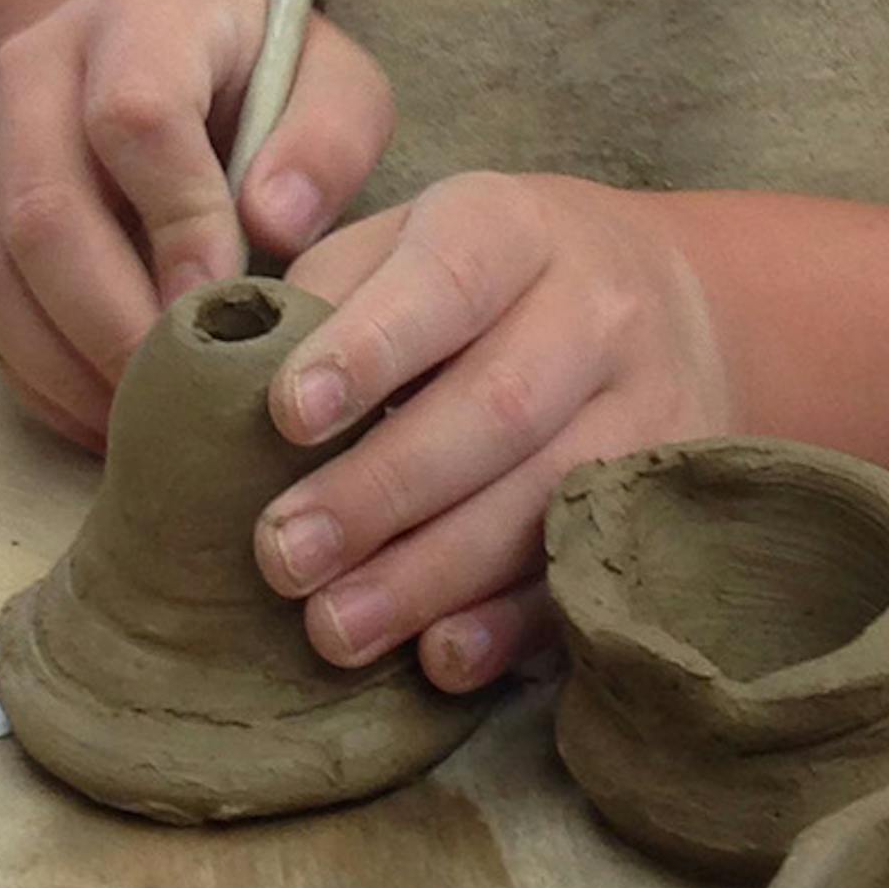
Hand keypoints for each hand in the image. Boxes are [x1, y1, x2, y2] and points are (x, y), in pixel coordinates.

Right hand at [0, 0, 393, 446]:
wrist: (164, 52)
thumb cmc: (265, 78)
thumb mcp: (332, 82)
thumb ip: (329, 141)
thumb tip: (274, 225)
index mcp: (140, 16)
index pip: (135, 118)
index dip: (179, 222)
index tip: (226, 305)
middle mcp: (39, 67)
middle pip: (44, 208)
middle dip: (113, 319)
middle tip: (180, 393)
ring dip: (64, 364)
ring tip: (141, 422)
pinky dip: (36, 377)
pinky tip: (101, 417)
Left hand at [253, 174, 734, 691]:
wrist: (671, 301)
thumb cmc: (484, 282)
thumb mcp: (411, 243)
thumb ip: (325, 288)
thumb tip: (217, 366)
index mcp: (513, 227)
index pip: (446, 280)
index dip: (368, 349)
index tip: (286, 414)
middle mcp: (597, 309)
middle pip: (496, 407)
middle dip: (381, 491)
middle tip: (281, 555)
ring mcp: (650, 408)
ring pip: (545, 498)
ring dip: (432, 576)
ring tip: (332, 629)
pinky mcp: (668, 495)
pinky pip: (589, 569)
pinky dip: (512, 624)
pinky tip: (439, 660)